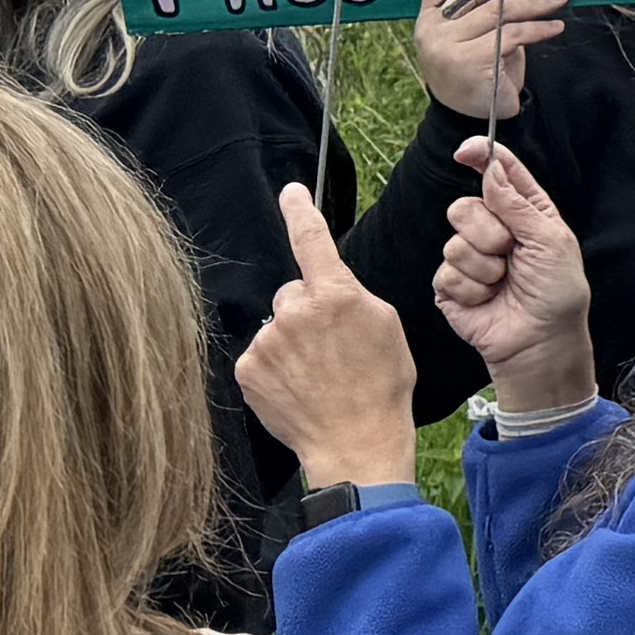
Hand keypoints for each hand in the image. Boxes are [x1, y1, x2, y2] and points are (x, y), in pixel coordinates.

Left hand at [236, 185, 418, 494]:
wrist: (355, 441)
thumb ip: (352, 296)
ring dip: (292, 342)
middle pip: (293, 294)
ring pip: (277, 326)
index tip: (291, 192)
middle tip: (333, 347)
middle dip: (308, 311)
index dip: (300, 210)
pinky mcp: (249, 369)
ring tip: (318, 374)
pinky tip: (297, 387)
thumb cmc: (380, 385)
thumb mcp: (385, 325)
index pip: (311, 239)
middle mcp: (295, 312)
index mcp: (335, 294)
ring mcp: (268, 342)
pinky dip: (276, 367)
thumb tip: (329, 287)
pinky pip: (261, 354)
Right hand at [410, 0, 568, 121]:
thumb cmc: (481, 72)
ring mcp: (447, 46)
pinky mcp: (469, 62)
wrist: (474, 121)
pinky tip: (556, 27)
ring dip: (537, 3)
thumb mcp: (481, 36)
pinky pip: (512, 35)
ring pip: (500, 11)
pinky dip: (539, 29)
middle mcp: (433, 29)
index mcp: (431, 17)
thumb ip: (490, 9)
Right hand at [437, 140, 597, 419]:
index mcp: (524, 214)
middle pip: (464, 206)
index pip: (499, 175)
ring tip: (504, 282)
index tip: (468, 150)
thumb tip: (492, 170)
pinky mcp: (451, 287)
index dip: (483, 157)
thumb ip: (518, 205)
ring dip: (485, 265)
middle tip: (510, 252)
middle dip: (488, 230)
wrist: (541, 342)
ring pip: (454, 240)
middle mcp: (494, 231)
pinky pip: (447, 273)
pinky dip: (473, 288)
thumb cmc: (557, 293)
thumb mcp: (550, 241)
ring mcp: (470, 259)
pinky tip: (488, 299)